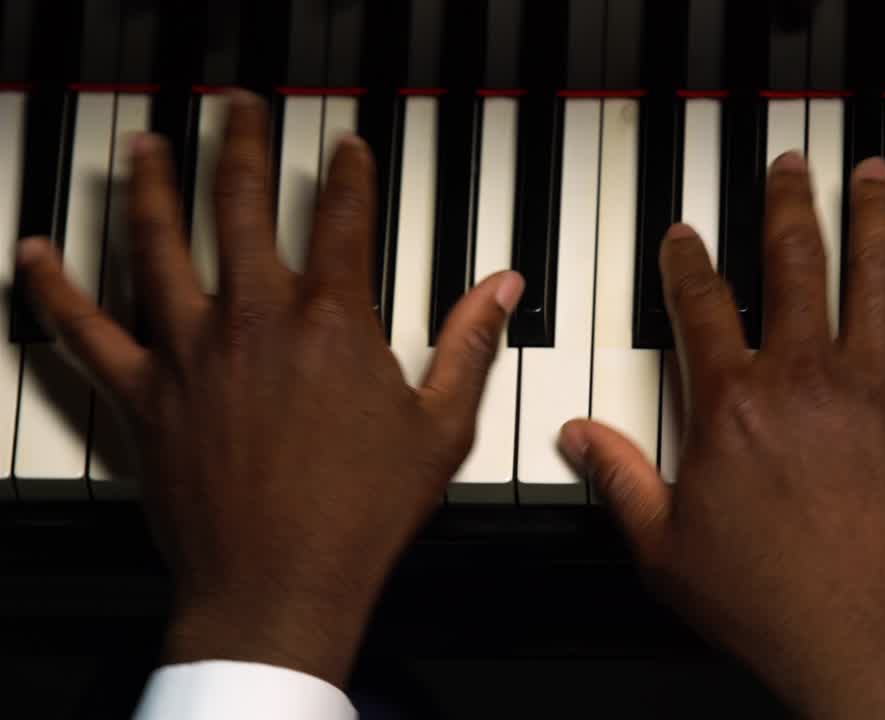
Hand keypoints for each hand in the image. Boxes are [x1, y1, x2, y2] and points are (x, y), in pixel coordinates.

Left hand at [18, 92, 522, 686]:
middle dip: (244, 143)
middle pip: (244, 203)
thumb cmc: (359, 514)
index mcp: (335, 323)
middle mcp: (257, 319)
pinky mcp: (142, 392)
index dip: (350, 172)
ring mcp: (192, 350)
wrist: (280, 584)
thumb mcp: (440, 428)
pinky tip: (35, 252)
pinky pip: (82, 327)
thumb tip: (501, 290)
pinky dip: (53, 286)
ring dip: (152, 184)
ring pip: (159, 241)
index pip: (346, 218)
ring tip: (149, 145)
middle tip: (241, 109)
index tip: (348, 149)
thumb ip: (468, 346)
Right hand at [560, 154, 884, 718]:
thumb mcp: (668, 549)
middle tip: (788, 167)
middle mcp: (804, 377)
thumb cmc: (773, 601)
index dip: (688, 262)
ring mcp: (871, 384)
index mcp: (733, 405)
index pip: (702, 305)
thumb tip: (578, 437)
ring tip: (866, 175)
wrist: (869, 640)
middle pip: (794, 260)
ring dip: (868, 214)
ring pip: (871, 270)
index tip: (685, 238)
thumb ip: (622, 480)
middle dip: (787, 203)